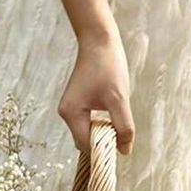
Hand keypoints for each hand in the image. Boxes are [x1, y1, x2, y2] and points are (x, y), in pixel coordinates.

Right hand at [58, 30, 134, 154]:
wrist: (98, 40)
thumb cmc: (108, 65)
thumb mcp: (119, 99)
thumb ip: (123, 126)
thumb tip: (125, 151)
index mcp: (72, 113)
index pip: (87, 145)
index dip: (104, 148)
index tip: (120, 142)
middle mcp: (66, 114)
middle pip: (85, 142)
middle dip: (103, 141)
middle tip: (119, 130)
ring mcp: (69, 109)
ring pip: (87, 134)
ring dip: (102, 132)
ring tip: (115, 118)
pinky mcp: (76, 105)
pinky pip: (87, 124)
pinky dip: (99, 124)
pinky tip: (110, 113)